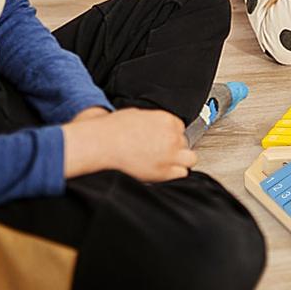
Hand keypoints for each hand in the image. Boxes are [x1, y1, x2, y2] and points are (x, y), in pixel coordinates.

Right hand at [62, 107, 196, 181]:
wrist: (100, 144)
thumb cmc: (112, 129)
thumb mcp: (136, 115)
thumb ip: (152, 121)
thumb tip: (153, 127)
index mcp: (166, 119)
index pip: (180, 128)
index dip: (170, 136)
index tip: (162, 141)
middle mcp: (172, 136)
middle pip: (184, 143)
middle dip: (174, 148)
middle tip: (160, 153)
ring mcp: (170, 154)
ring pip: (189, 158)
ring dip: (180, 161)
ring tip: (165, 164)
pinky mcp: (164, 171)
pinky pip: (181, 173)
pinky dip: (173, 174)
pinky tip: (162, 173)